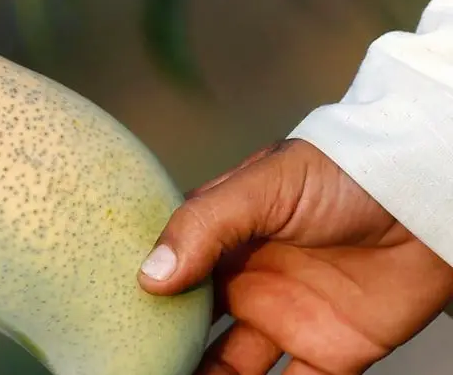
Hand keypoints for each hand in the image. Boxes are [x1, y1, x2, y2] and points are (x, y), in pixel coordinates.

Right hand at [137, 139, 452, 374]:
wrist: (425, 197)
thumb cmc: (343, 174)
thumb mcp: (265, 186)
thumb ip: (205, 225)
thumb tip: (150, 275)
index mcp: (224, 238)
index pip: (169, 274)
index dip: (141, 299)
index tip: (109, 323)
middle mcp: (246, 281)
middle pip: (192, 329)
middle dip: (164, 350)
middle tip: (134, 365)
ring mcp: (284, 318)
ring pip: (230, 367)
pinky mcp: (329, 351)